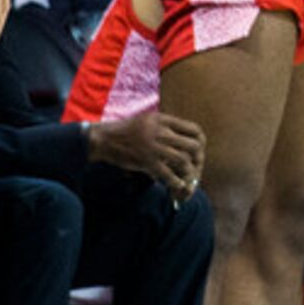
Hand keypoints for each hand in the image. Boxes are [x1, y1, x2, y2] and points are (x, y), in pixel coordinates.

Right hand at [88, 108, 205, 198]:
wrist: (103, 139)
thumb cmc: (126, 132)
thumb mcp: (148, 121)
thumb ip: (166, 127)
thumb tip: (185, 139)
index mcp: (164, 120)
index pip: (194, 129)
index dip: (200, 141)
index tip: (198, 150)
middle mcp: (162, 131)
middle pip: (193, 145)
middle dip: (198, 159)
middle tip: (196, 167)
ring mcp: (154, 147)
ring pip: (183, 160)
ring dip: (189, 172)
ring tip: (188, 178)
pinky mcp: (145, 161)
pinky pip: (167, 173)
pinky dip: (175, 181)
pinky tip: (177, 184)